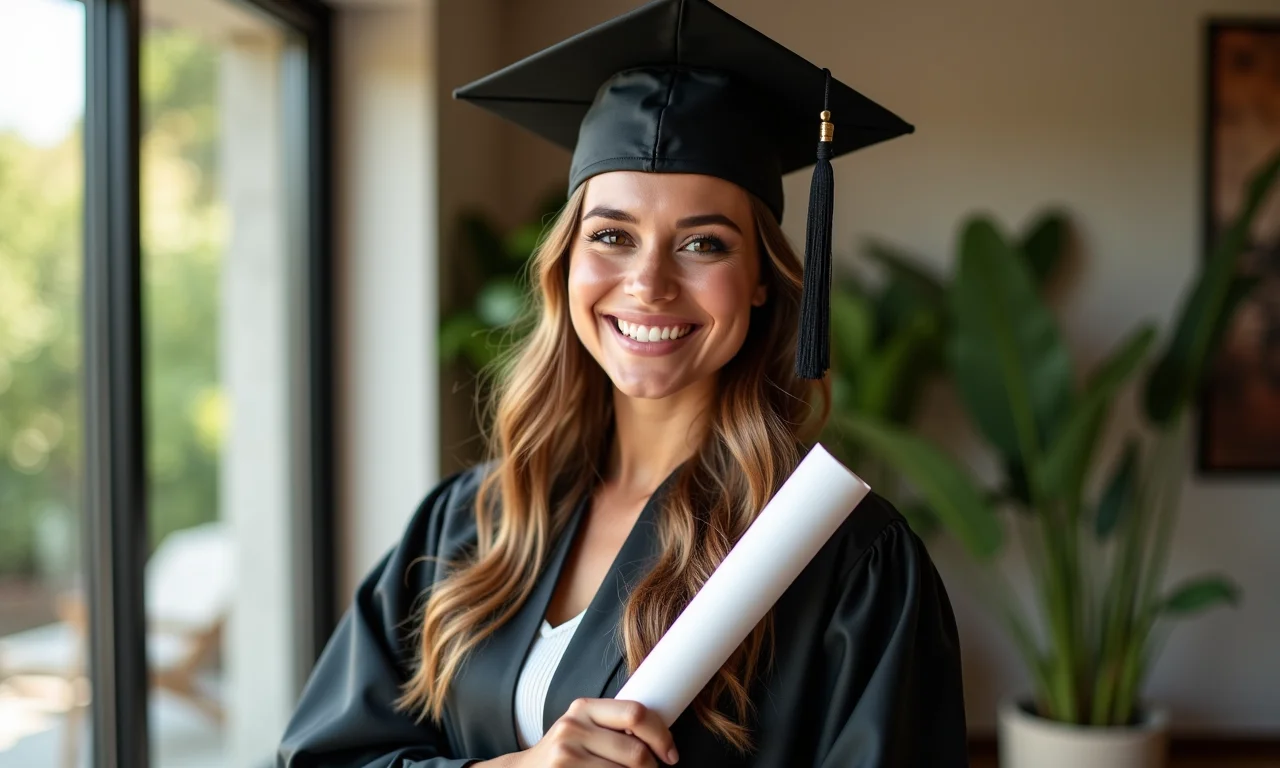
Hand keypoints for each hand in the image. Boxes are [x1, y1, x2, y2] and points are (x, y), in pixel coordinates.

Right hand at [476, 698, 677, 767]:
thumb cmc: (566, 751)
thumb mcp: (585, 728)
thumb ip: (615, 726)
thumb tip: (662, 739)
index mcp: (584, 707)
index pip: (636, 714)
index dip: (661, 736)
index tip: (670, 755)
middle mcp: (573, 727)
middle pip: (635, 752)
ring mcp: (566, 755)